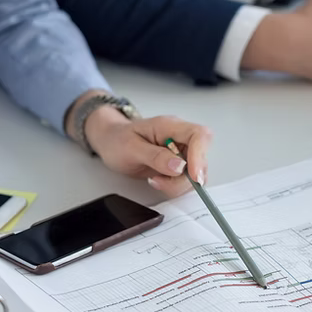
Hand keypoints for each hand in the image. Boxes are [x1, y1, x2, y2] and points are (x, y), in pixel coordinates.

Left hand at [83, 104, 211, 197]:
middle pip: (201, 158)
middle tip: (159, 181)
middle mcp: (180, 137)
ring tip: (154, 179)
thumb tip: (180, 166)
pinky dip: (175, 186)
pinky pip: (187, 179)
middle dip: (185, 178)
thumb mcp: (131, 148)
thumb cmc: (118, 139)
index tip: (193, 177)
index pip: (199, 135)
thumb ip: (155, 157)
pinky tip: (158, 180)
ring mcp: (181, 151)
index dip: (200, 156)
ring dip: (177, 184)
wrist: (111, 141)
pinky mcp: (179, 164)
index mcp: (171, 126)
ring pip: (196, 173)